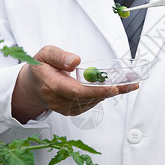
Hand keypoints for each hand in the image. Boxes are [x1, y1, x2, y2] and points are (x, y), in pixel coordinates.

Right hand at [12, 45, 138, 122]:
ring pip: (93, 101)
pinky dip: (104, 95)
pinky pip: (91, 103)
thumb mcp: (45, 53)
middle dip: (111, 90)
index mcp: (51, 85)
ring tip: (129, 83)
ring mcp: (66, 108)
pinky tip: (114, 87)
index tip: (113, 88)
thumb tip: (76, 61)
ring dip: (111, 92)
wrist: (33, 86)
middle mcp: (58, 101)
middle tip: (131, 83)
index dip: (96, 91)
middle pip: (89, 98)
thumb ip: (59, 56)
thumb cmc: (41, 67)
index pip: (76, 91)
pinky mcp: (72, 110)